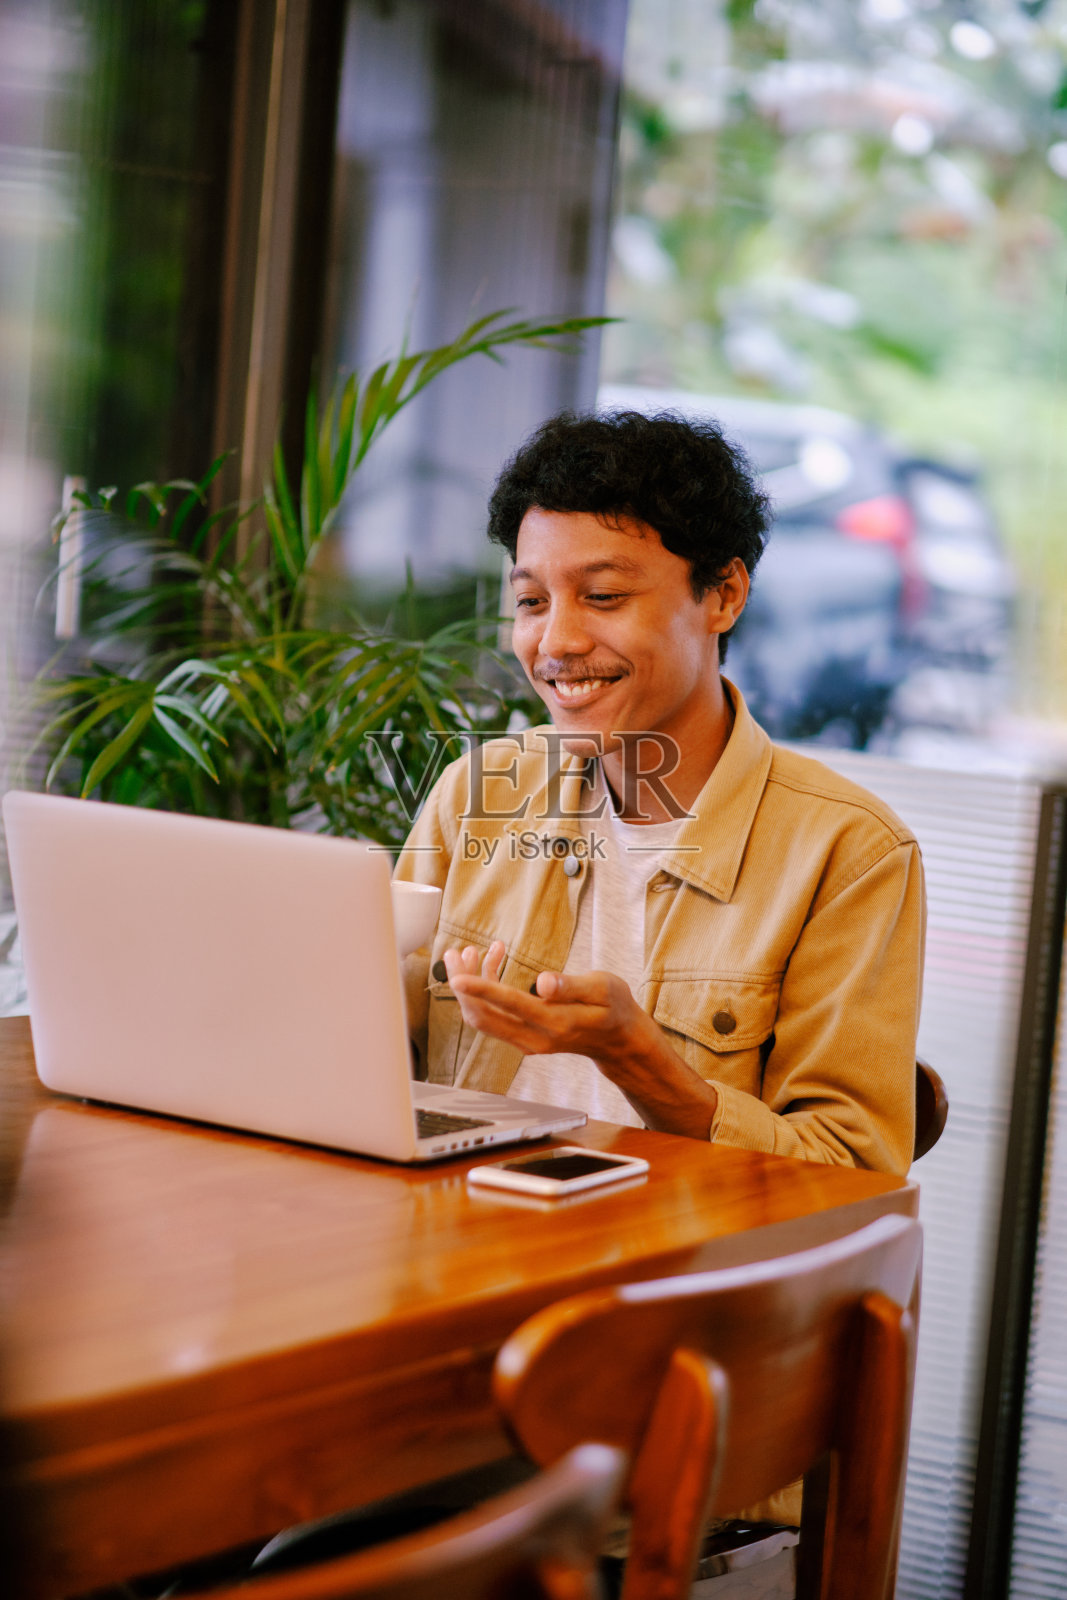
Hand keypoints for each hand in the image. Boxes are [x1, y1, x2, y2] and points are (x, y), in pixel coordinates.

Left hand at [441, 949, 717, 1138]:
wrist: (619, 1039)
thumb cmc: (613, 1007)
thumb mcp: (603, 989)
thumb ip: (571, 986)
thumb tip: (542, 982)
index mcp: (556, 1023)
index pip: (509, 1005)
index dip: (480, 989)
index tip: (458, 976)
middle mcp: (535, 1038)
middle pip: (484, 1016)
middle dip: (463, 985)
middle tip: (454, 953)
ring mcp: (527, 1041)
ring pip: (484, 1017)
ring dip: (470, 986)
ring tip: (468, 951)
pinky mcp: (523, 1037)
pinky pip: (495, 1016)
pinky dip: (486, 989)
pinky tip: (493, 960)